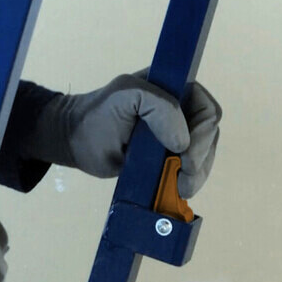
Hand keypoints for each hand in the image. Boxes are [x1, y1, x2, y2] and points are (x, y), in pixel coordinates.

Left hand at [25, 72, 221, 197]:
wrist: (73, 141)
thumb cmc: (96, 114)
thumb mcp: (126, 95)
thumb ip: (159, 107)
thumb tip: (182, 142)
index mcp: (175, 91)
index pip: (206, 109)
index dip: (202, 133)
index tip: (184, 153)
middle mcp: (180, 114)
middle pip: (208, 137)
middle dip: (200, 159)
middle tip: (184, 178)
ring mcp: (174, 138)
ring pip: (202, 158)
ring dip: (196, 175)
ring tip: (179, 188)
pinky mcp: (165, 161)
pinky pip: (188, 173)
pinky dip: (187, 183)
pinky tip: (176, 191)